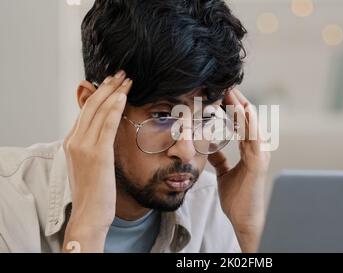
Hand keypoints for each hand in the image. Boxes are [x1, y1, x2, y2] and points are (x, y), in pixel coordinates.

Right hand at [62, 71, 131, 251]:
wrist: (89, 212)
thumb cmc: (94, 190)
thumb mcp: (89, 163)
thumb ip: (93, 145)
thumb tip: (105, 132)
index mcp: (72, 141)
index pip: (86, 110)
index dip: (100, 93)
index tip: (113, 83)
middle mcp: (75, 140)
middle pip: (91, 105)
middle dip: (108, 87)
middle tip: (122, 73)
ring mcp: (84, 147)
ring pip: (98, 111)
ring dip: (114, 92)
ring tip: (127, 80)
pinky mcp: (97, 154)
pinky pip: (106, 126)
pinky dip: (114, 108)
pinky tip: (122, 97)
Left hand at [208, 89, 270, 252]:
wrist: (244, 219)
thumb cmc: (237, 196)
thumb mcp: (223, 173)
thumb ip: (220, 159)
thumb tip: (211, 149)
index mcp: (248, 149)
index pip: (240, 122)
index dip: (231, 106)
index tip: (219, 92)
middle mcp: (257, 148)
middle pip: (247, 118)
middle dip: (235, 101)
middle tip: (223, 84)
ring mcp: (260, 154)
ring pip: (252, 124)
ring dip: (241, 106)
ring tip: (231, 91)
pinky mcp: (259, 162)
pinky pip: (255, 138)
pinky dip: (249, 123)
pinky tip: (242, 110)